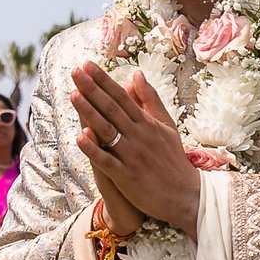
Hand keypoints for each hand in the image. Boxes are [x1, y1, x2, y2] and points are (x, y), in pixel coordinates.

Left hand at [72, 63, 199, 235]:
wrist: (185, 195)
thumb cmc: (173, 159)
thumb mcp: (166, 125)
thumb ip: (150, 100)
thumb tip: (136, 74)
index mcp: (147, 123)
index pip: (122, 97)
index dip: (104, 80)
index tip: (88, 65)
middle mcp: (139, 136)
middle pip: (112, 108)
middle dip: (92, 89)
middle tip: (76, 71)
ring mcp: (132, 156)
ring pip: (107, 130)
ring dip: (89, 112)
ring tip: (73, 95)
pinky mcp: (127, 176)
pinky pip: (107, 161)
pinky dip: (93, 149)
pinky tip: (79, 137)